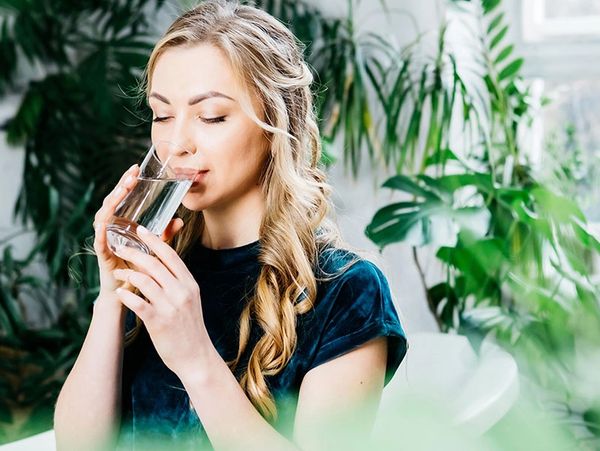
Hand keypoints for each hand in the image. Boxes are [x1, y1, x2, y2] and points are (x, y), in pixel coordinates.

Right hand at [93, 165, 183, 305]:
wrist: (127, 293)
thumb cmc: (139, 270)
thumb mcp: (155, 249)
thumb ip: (165, 235)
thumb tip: (180, 220)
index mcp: (122, 224)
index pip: (123, 198)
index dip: (127, 183)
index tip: (137, 168)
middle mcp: (110, 228)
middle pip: (112, 202)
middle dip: (121, 186)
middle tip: (132, 173)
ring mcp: (104, 239)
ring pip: (103, 216)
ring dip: (112, 201)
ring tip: (123, 189)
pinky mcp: (102, 253)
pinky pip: (99, 239)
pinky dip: (101, 230)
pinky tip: (104, 221)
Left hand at [111, 225, 212, 377]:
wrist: (196, 356)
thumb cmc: (190, 327)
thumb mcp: (191, 299)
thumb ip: (179, 282)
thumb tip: (162, 265)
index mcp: (190, 284)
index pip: (171, 255)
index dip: (154, 240)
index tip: (141, 230)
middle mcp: (182, 292)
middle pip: (155, 263)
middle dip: (134, 253)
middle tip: (121, 248)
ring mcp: (170, 307)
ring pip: (144, 280)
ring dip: (127, 273)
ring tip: (118, 272)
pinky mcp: (159, 322)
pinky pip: (138, 303)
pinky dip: (126, 295)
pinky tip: (119, 293)